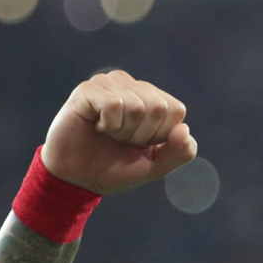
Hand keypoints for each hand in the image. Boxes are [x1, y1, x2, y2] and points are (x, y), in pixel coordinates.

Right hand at [40, 70, 196, 194]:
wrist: (78, 178)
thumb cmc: (116, 168)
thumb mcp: (156, 166)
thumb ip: (180, 152)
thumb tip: (184, 130)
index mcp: (153, 99)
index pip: (176, 109)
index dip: (160, 135)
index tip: (140, 144)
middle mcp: (133, 86)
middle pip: (158, 107)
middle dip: (141, 135)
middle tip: (121, 139)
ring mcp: (110, 84)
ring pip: (136, 106)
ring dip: (122, 131)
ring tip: (108, 133)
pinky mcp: (88, 89)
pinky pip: (114, 104)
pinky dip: (108, 124)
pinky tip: (96, 126)